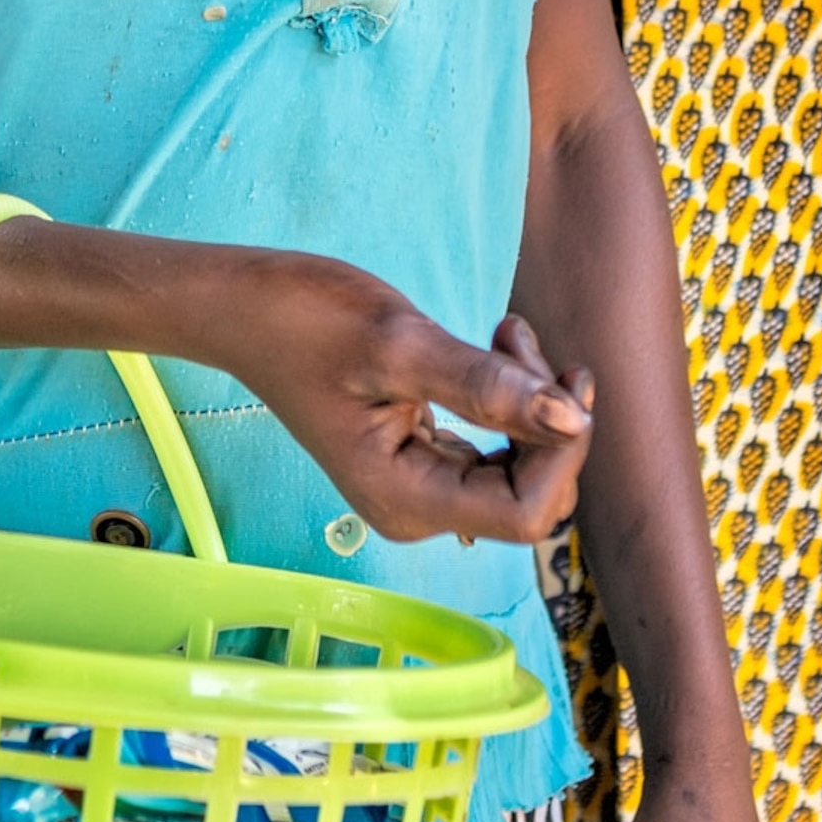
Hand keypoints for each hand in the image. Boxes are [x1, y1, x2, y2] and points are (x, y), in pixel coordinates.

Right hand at [229, 272, 593, 544]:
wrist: (247, 308)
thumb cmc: (306, 319)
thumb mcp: (399, 343)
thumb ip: (486, 386)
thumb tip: (575, 420)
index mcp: (406, 501)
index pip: (526, 512)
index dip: (562, 452)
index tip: (562, 375)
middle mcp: (417, 509)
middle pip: (532, 494)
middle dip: (549, 418)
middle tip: (516, 336)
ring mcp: (420, 488)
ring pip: (521, 469)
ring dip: (533, 400)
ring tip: (506, 331)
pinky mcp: (422, 459)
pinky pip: (496, 450)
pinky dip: (512, 399)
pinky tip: (497, 346)